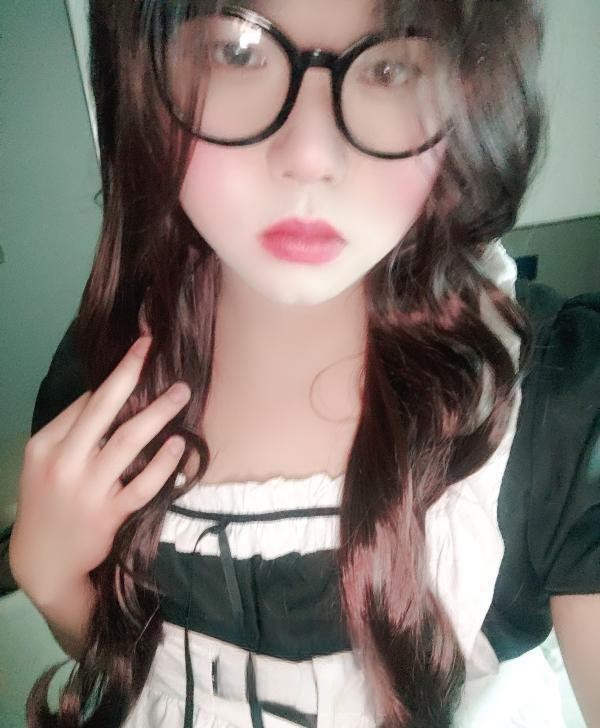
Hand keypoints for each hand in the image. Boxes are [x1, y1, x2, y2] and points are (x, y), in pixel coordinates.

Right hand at [8, 336, 190, 604]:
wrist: (43, 559)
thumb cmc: (48, 500)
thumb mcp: (44, 462)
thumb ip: (72, 431)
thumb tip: (108, 394)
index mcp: (46, 445)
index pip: (86, 401)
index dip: (116, 372)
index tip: (140, 349)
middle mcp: (65, 463)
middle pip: (103, 410)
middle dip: (131, 375)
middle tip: (156, 351)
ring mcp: (88, 489)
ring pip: (128, 442)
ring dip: (158, 414)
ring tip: (181, 393)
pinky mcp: (109, 515)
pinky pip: (143, 485)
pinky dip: (163, 464)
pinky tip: (179, 446)